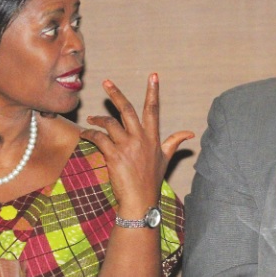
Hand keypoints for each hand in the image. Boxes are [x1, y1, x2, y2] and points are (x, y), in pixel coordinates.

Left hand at [80, 73, 193, 216]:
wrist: (140, 201)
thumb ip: (174, 142)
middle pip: (127, 110)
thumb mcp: (166, 159)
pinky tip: (85, 133)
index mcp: (153, 138)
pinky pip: (99, 138)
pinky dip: (90, 134)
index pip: (153, 110)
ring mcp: (127, 147)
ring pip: (110, 124)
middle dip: (116, 94)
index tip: (153, 76)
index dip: (153, 91)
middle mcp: (141, 139)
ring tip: (91, 119)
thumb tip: (190, 133)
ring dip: (98, 119)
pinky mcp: (114, 155)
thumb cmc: (152, 181)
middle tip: (106, 82)